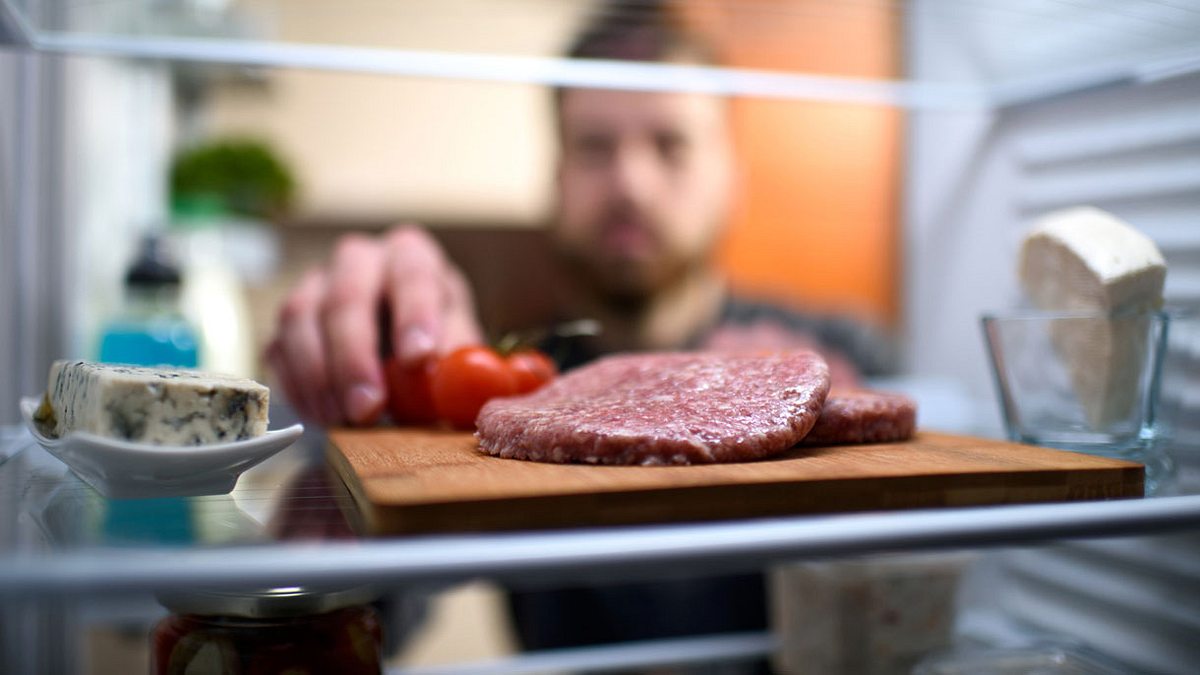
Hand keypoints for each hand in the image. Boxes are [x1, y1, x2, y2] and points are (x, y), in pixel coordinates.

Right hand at [266, 226, 483, 425]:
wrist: (394, 333)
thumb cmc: (431, 331)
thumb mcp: (457, 337)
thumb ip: (460, 355)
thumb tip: (463, 380)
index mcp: (410, 254)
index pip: (412, 275)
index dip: (414, 316)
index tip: (419, 360)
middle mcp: (359, 259)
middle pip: (346, 297)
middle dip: (355, 359)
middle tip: (367, 407)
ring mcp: (317, 283)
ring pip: (301, 318)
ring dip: (319, 375)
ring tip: (344, 418)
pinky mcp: (289, 318)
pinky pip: (279, 346)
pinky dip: (297, 385)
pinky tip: (322, 414)